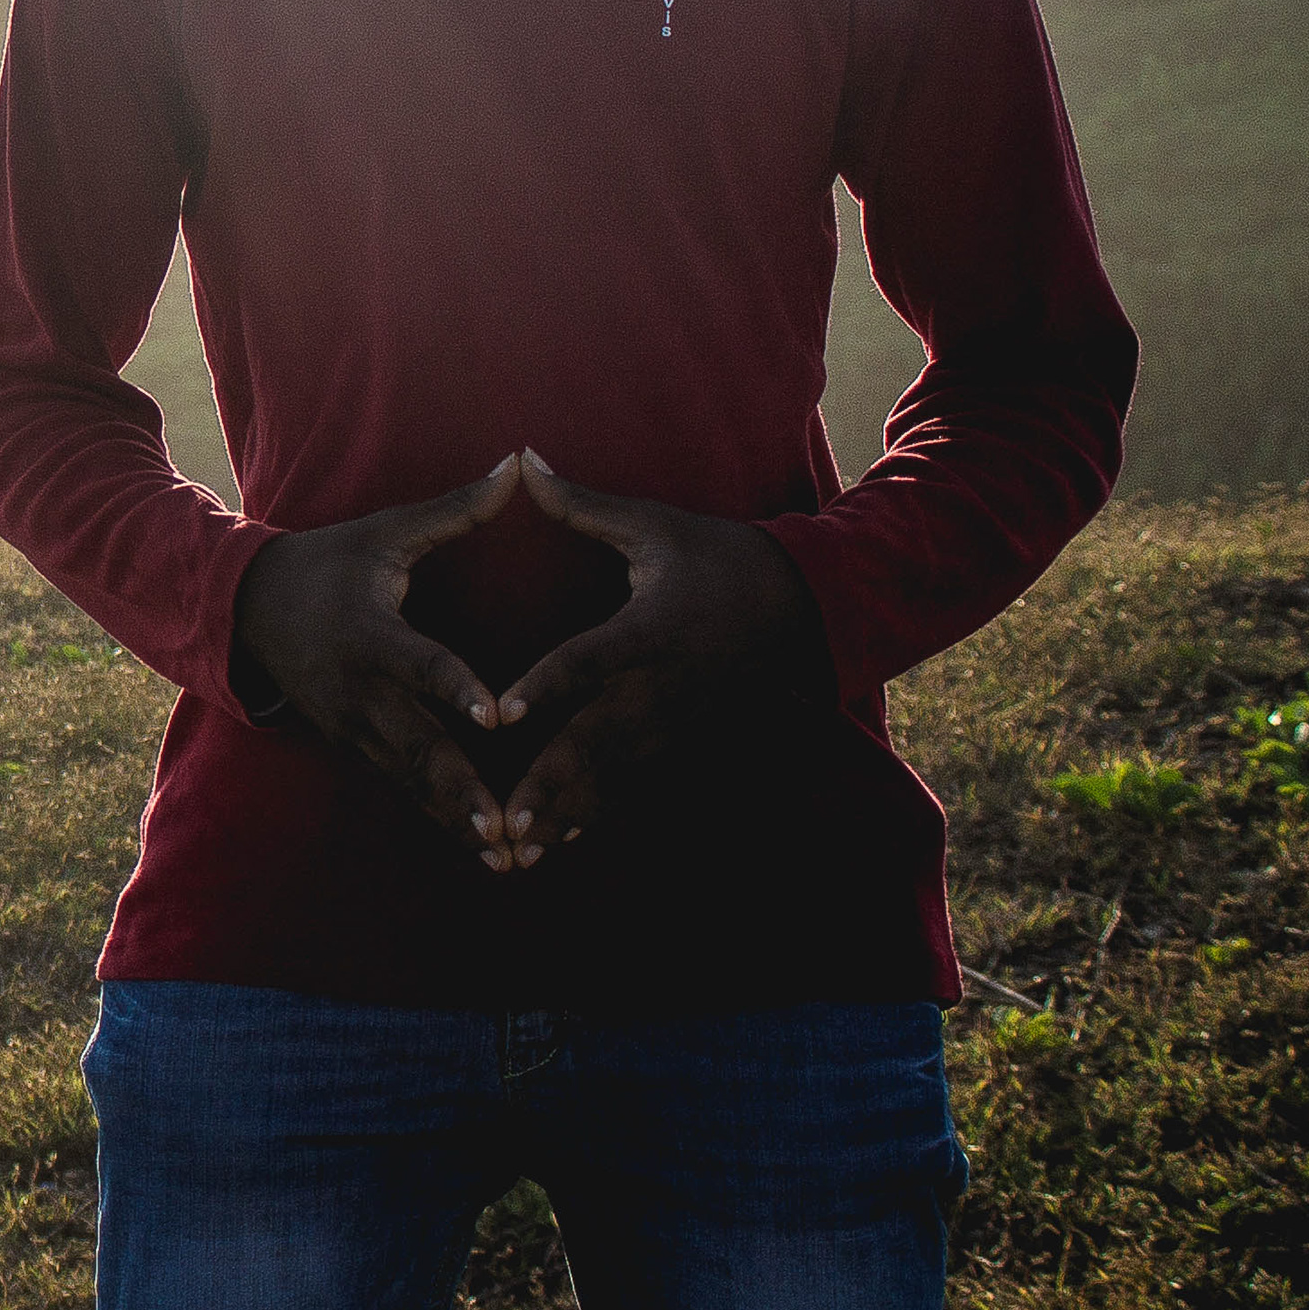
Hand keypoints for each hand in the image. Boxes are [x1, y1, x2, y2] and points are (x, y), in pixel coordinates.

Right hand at [231, 455, 523, 869]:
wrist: (242, 606)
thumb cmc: (328, 561)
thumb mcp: (385, 532)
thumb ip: (455, 510)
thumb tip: (518, 466)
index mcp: (370, 634)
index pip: (419, 664)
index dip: (456, 690)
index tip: (496, 717)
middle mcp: (358, 690)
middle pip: (415, 746)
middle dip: (462, 790)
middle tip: (507, 826)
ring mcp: (350, 725)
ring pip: (407, 779)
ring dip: (454, 818)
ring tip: (503, 855)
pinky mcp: (349, 744)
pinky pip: (398, 784)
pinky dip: (436, 815)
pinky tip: (478, 847)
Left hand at [481, 449, 827, 868]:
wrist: (811, 604)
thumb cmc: (720, 557)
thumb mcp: (653, 526)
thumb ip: (580, 505)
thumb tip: (520, 461)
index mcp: (650, 628)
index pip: (587, 660)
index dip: (542, 687)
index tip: (497, 712)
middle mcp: (665, 684)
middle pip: (598, 739)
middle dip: (549, 781)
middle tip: (502, 819)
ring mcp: (683, 720)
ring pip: (618, 774)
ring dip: (570, 811)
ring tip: (521, 848)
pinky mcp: (694, 739)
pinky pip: (645, 783)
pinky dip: (604, 812)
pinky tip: (565, 839)